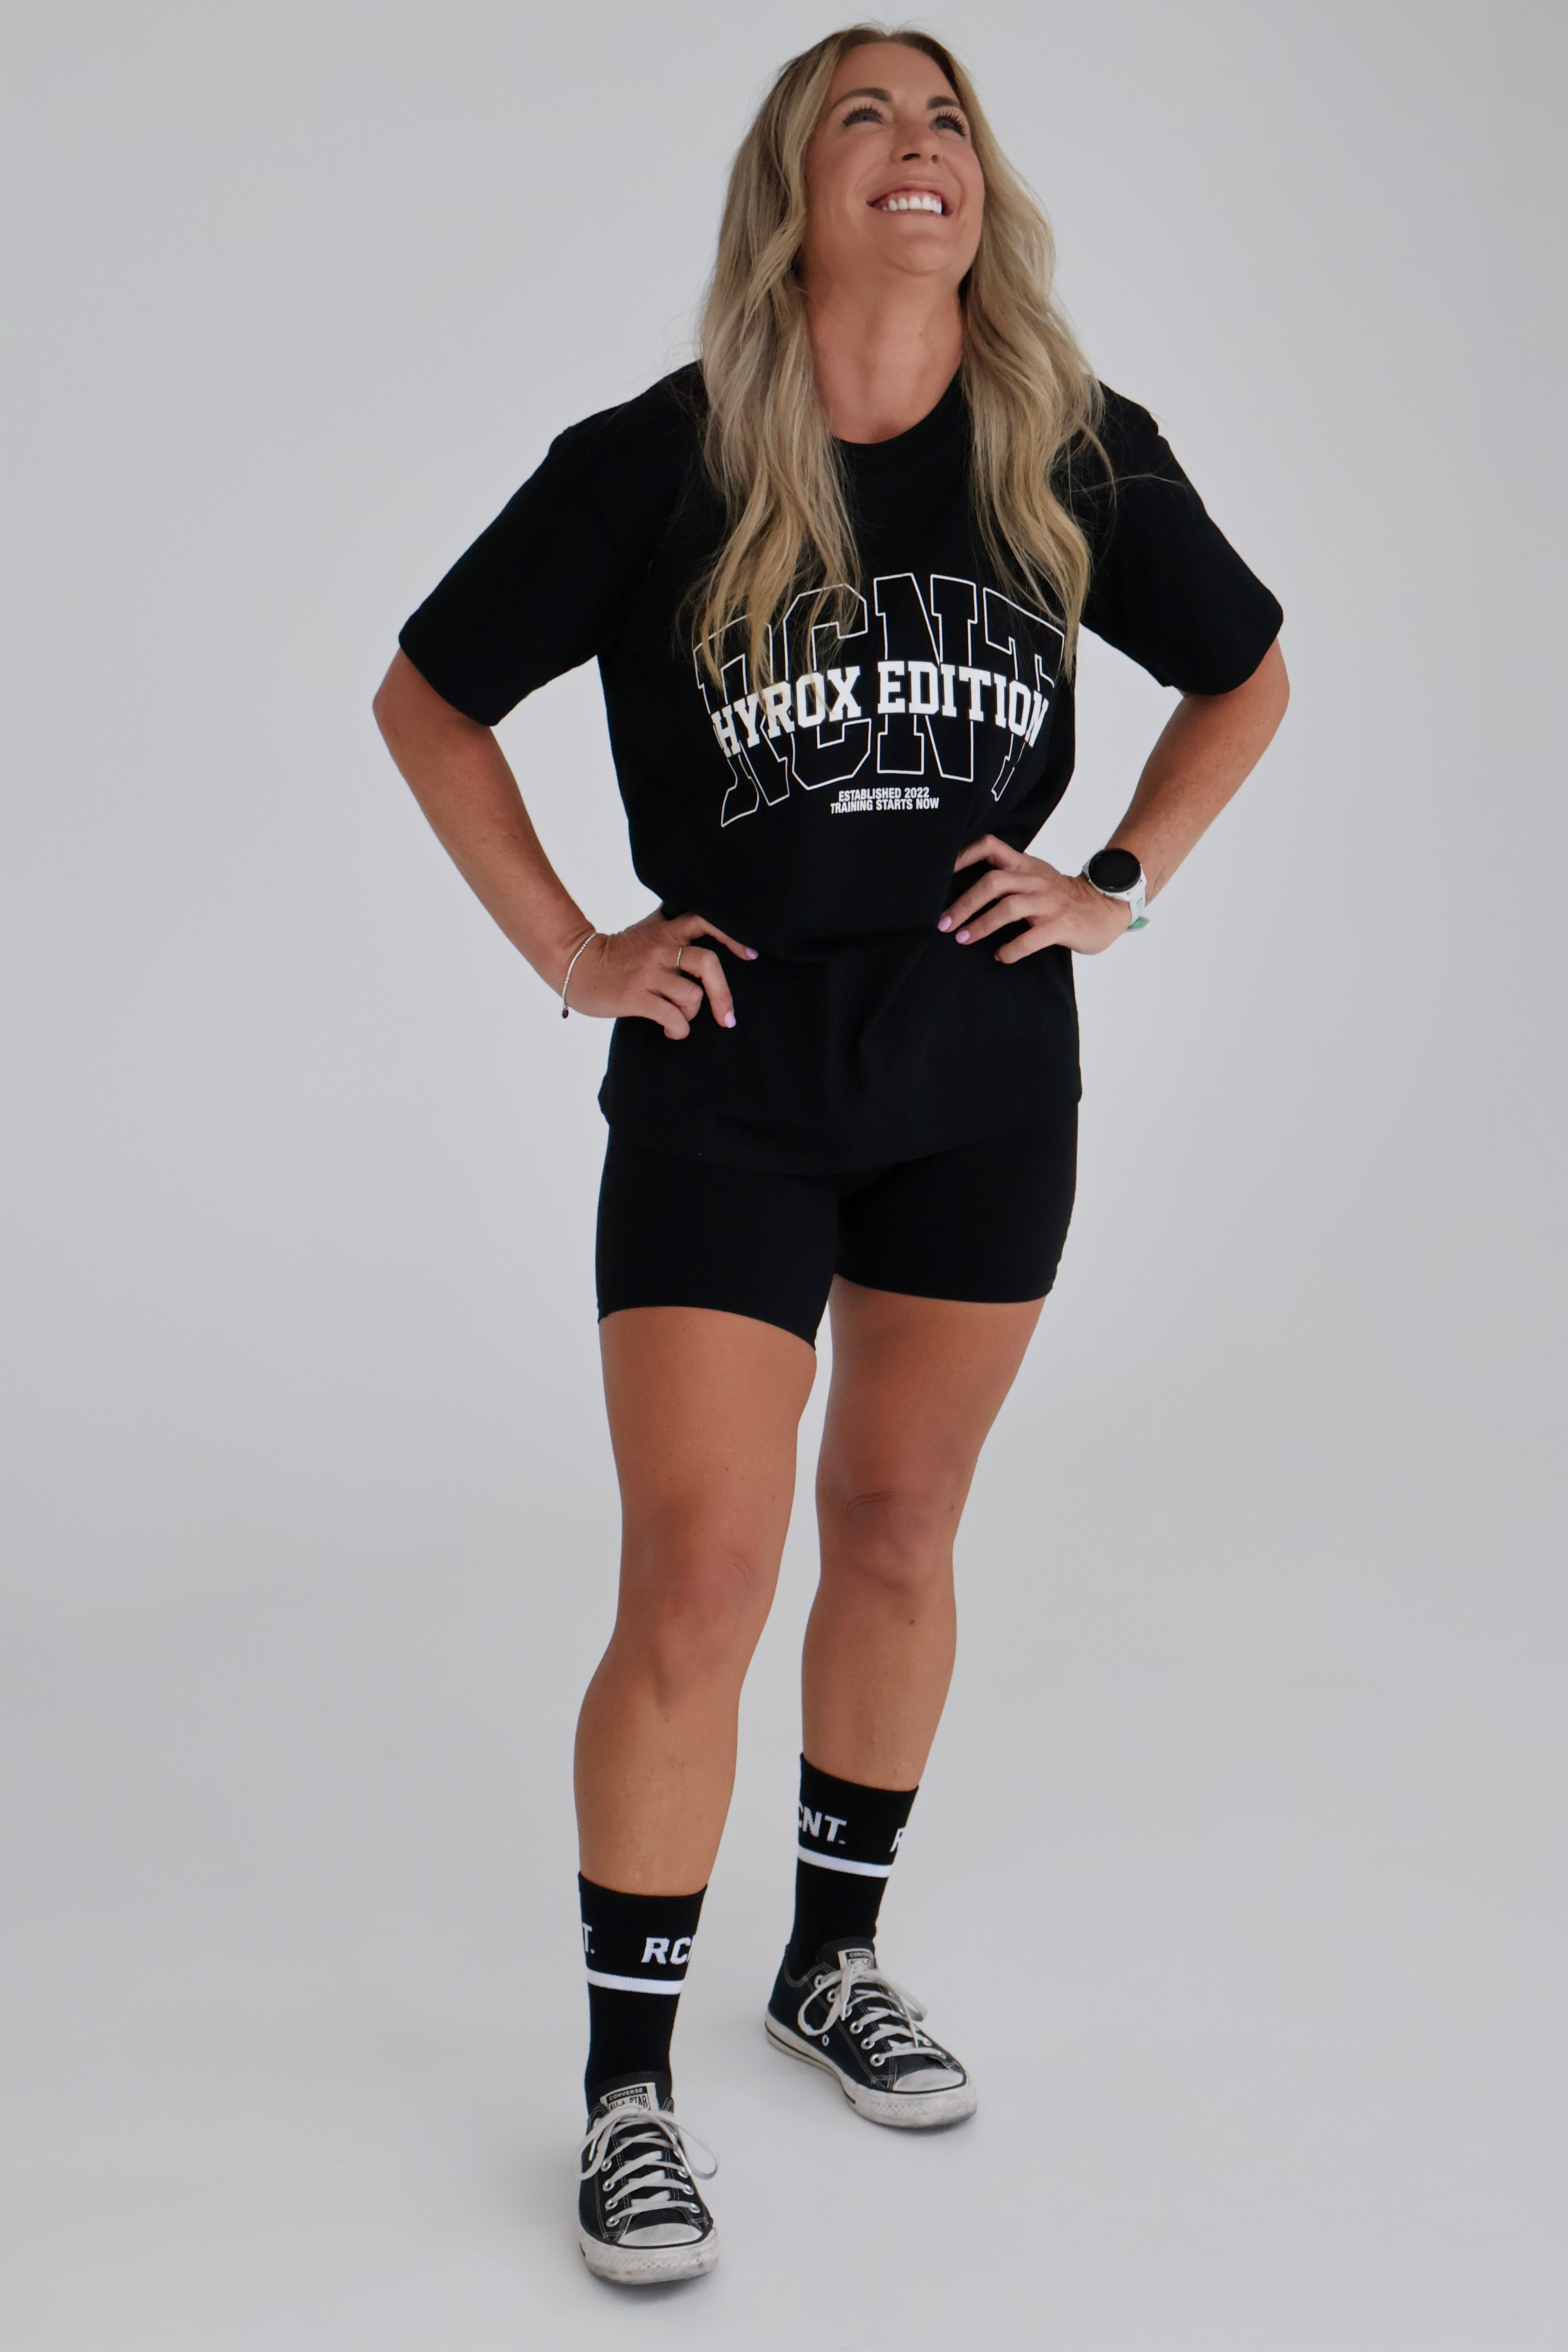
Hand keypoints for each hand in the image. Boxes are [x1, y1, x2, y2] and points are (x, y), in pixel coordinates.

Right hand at [560, 910, 757, 1037]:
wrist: (576, 964)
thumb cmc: (616, 953)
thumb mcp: (646, 931)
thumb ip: (673, 928)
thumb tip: (706, 936)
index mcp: (666, 929)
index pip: (706, 921)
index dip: (733, 937)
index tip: (750, 955)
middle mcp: (660, 947)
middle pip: (708, 964)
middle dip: (723, 995)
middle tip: (728, 1017)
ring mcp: (649, 972)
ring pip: (692, 995)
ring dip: (691, 1015)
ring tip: (681, 1020)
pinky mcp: (636, 996)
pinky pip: (673, 1017)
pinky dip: (679, 1030)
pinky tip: (672, 1031)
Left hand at [939, 835, 1130, 959]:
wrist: (1106, 908)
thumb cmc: (1062, 898)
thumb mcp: (1035, 878)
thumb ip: (1007, 878)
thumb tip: (964, 892)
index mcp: (1025, 865)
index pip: (990, 846)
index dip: (964, 856)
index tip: (941, 874)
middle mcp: (1035, 880)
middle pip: (993, 882)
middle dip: (964, 903)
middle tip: (944, 923)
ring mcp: (1049, 902)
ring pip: (1009, 907)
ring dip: (981, 925)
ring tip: (963, 939)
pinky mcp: (1062, 925)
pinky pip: (1031, 937)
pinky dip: (1011, 949)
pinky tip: (1000, 956)